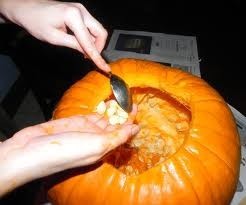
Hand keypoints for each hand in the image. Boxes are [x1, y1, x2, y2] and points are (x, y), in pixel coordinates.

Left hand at [0, 0, 109, 71]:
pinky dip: (89, 37)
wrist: (25, 7)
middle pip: (100, 32)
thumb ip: (74, 45)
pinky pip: (91, 26)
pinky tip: (81, 43)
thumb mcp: (54, 38)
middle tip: (88, 57)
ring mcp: (81, 10)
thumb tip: (88, 54)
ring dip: (94, 42)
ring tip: (83, 51)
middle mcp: (81, 10)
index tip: (105, 67)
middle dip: (98, 47)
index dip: (97, 56)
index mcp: (73, 16)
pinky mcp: (79, 11)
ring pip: (97, 29)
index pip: (89, 41)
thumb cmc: (35, 21)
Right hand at [0, 108, 138, 195]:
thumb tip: (136, 129)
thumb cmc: (66, 151)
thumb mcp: (97, 145)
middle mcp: (98, 138)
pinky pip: (92, 113)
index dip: (130, 120)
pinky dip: (100, 107)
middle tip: (128, 97)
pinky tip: (106, 100)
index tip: (135, 106)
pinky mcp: (76, 121)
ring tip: (120, 96)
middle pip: (115, 124)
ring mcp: (87, 129)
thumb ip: (117, 137)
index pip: (123, 133)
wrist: (33, 149)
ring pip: (105, 117)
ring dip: (113, 108)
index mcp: (104, 147)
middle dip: (123, 112)